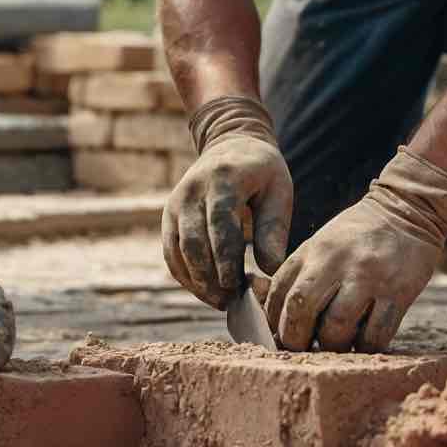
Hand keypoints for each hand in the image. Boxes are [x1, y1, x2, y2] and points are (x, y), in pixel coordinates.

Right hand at [163, 96, 293, 308]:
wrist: (230, 144)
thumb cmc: (261, 172)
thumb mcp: (278, 190)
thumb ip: (273, 229)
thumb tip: (269, 271)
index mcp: (221, 180)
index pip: (220, 225)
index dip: (227, 260)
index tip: (240, 287)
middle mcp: (191, 191)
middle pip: (194, 243)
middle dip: (211, 278)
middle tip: (232, 302)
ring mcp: (175, 204)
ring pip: (178, 252)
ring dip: (197, 283)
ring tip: (221, 302)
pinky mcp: (168, 217)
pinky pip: (170, 253)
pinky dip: (186, 277)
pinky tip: (206, 291)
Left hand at [265, 147, 446, 351]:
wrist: (409, 210)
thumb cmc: (358, 236)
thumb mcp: (322, 243)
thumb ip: (300, 273)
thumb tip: (276, 318)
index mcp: (313, 250)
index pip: (279, 291)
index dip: (273, 320)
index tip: (279, 334)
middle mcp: (337, 262)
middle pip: (301, 309)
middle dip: (295, 338)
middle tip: (302, 348)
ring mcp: (369, 277)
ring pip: (337, 326)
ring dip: (331, 345)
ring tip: (335, 346)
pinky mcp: (399, 292)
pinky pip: (376, 334)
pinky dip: (365, 347)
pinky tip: (363, 344)